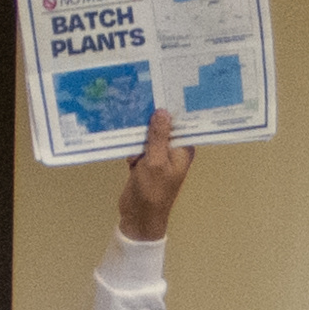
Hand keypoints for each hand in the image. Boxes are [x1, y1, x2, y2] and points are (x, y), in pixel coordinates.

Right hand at [117, 111, 193, 241]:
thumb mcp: (155, 162)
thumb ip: (158, 137)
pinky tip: (125, 146)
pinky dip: (132, 147)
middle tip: (141, 101)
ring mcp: (158, 157)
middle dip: (152, 120)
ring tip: (130, 123)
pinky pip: (138, 148)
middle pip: (163, 127)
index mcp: (183, 149)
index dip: (172, 109)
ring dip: (138, 135)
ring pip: (148, 137)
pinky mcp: (144, 164)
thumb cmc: (152, 192)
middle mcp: (173, 151)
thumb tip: (162, 112)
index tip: (163, 91)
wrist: (138, 218)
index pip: (181, 123)